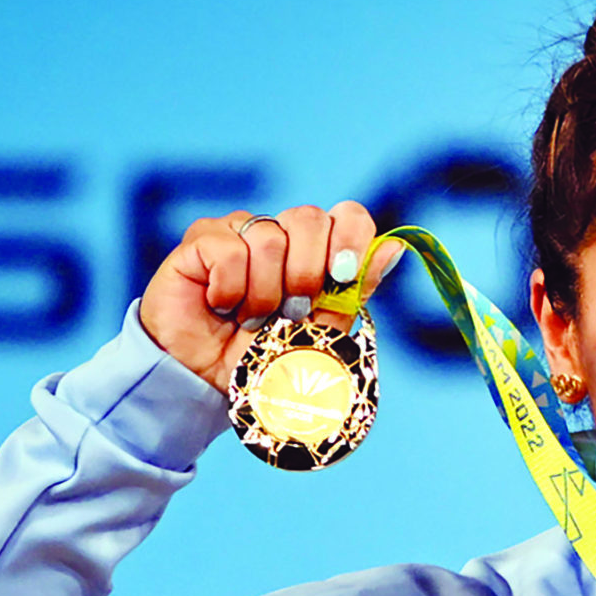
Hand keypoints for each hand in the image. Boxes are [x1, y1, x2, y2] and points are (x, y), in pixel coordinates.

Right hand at [139, 201, 404, 391]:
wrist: (207, 380)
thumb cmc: (262, 355)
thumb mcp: (319, 332)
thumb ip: (353, 291)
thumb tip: (394, 247)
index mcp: (315, 251)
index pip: (348, 215)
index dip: (351, 238)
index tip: (342, 276)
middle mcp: (280, 233)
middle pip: (309, 217)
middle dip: (306, 272)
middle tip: (290, 311)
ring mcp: (239, 231)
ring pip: (268, 237)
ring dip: (264, 293)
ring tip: (250, 320)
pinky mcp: (201, 240)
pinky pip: (229, 249)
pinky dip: (230, 290)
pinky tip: (222, 307)